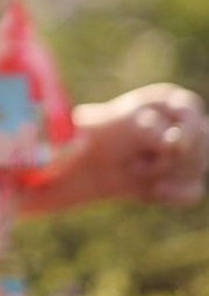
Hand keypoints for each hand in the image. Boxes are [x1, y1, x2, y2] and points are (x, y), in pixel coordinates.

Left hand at [76, 83, 208, 205]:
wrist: (97, 159)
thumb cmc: (110, 134)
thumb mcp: (126, 126)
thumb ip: (150, 130)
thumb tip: (175, 144)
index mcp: (172, 102)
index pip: (191, 112)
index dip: (189, 131)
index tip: (176, 146)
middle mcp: (186, 124)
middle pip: (200, 145)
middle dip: (167, 158)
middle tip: (136, 160)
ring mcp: (191, 151)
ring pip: (197, 169)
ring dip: (163, 174)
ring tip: (136, 167)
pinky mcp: (188, 177)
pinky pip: (193, 191)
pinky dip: (173, 193)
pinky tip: (153, 189)